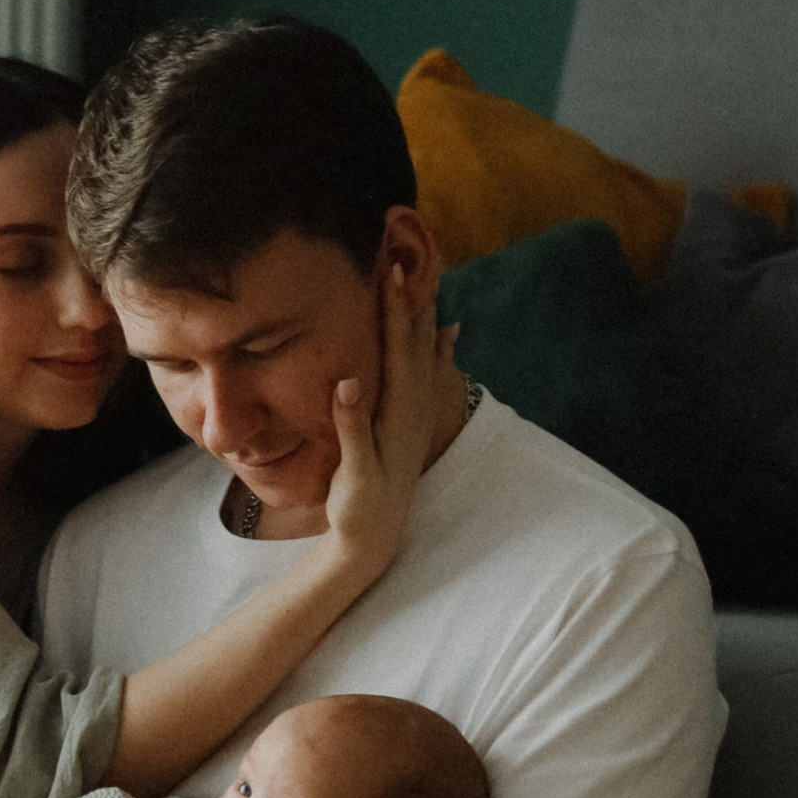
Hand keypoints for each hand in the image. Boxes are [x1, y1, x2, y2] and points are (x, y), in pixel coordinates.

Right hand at [321, 254, 454, 576]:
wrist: (375, 538)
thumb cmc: (360, 508)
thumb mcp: (355, 472)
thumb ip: (354, 426)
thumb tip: (349, 380)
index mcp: (399, 414)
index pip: (399, 351)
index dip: (395, 311)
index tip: (392, 274)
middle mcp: (412, 409)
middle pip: (415, 345)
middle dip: (410, 302)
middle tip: (404, 259)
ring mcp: (413, 415)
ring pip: (422, 355)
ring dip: (422, 318)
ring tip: (427, 282)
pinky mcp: (407, 423)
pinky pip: (426, 374)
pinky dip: (437, 349)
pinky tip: (447, 332)